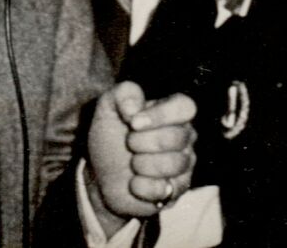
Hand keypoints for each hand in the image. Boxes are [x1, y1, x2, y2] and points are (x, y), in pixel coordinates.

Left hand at [86, 82, 196, 229]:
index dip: (160, 115)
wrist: (101, 176)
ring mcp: (184, 165)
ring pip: (174, 164)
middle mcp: (184, 137)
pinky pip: (164, 189)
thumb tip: (134, 108)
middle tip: (129, 144)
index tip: (134, 123)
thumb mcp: (108, 108)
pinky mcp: (177, 190)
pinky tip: (134, 183)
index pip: (185, 106)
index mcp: (171, 112)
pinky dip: (141, 186)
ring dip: (142, 164)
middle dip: (142, 142)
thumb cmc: (110, 138)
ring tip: (132, 163)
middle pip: (177, 137)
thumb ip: (122, 95)